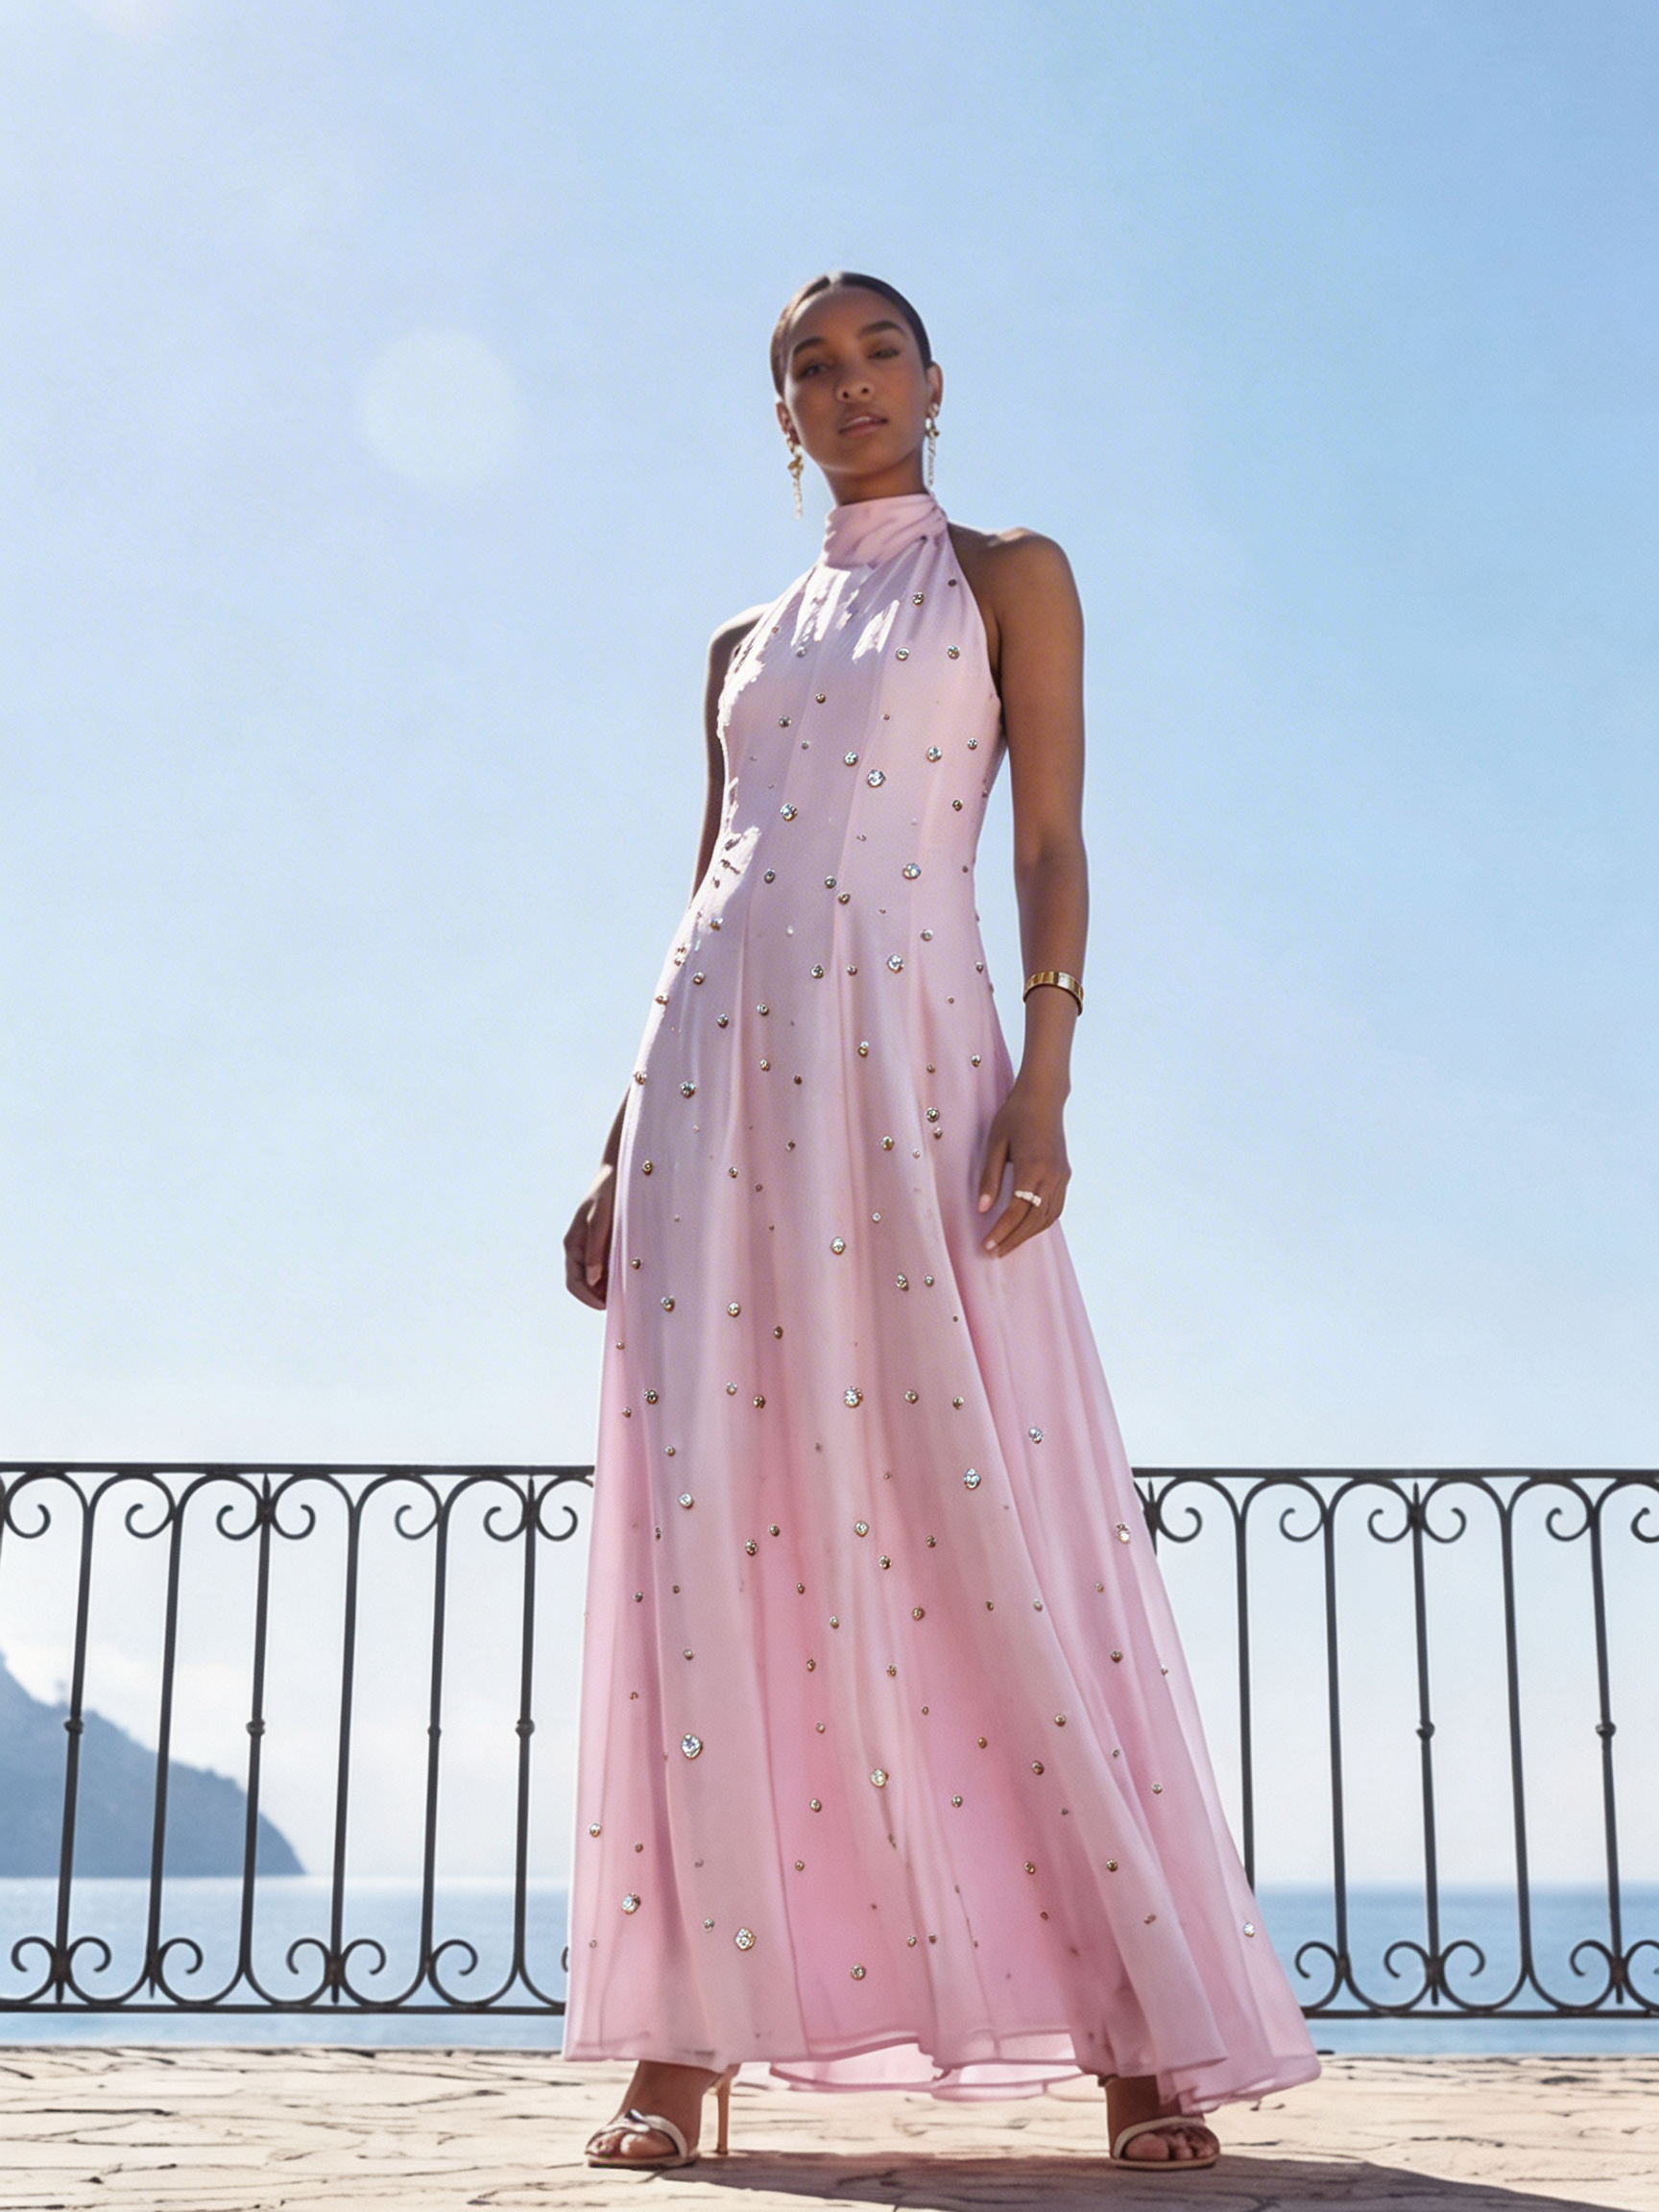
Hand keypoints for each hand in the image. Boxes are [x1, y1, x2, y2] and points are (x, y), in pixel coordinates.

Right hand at [564, 1163, 616, 1308]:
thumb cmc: (608, 1193)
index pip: (574, 1283)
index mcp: (573, 1245)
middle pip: (585, 1286)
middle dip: (600, 1297)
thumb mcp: (601, 1219)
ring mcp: (593, 1249)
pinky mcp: (606, 1245)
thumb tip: (594, 1278)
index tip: (608, 1306)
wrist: (619, 1173)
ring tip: (630, 1290)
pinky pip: (608, 1269)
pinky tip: (632, 1276)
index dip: (588, 1299)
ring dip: (609, 1289)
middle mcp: (580, 1250)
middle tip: (624, 1302)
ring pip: (597, 1280)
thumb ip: (596, 1248)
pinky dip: (616, 1277)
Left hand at [976, 1079, 1069, 1256]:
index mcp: (1033, 1167)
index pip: (1017, 1210)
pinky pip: (1056, 1207)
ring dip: (1029, 1234)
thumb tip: (983, 1209)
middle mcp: (1052, 1176)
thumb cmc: (1015, 1115)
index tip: (988, 1244)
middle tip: (995, 1252)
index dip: (1002, 1230)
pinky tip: (1028, 1228)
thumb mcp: (995, 1143)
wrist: (1043, 1096)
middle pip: (1034, 1219)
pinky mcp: (1064, 1174)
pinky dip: (1042, 1222)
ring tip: (1009, 1244)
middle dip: (1015, 1239)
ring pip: (1049, 1217)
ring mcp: (1061, 1176)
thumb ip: (990, 1178)